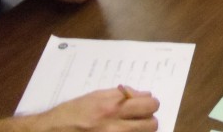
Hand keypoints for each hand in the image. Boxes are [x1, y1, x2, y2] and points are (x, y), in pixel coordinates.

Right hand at [32, 86, 158, 131]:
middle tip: (137, 119)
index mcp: (113, 107)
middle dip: (147, 119)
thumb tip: (143, 94)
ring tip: (128, 128)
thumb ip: (120, 95)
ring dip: (140, 131)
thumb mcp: (94, 96)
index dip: (148, 104)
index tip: (141, 105)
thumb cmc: (70, 113)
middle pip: (152, 123)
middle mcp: (115, 126)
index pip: (150, 104)